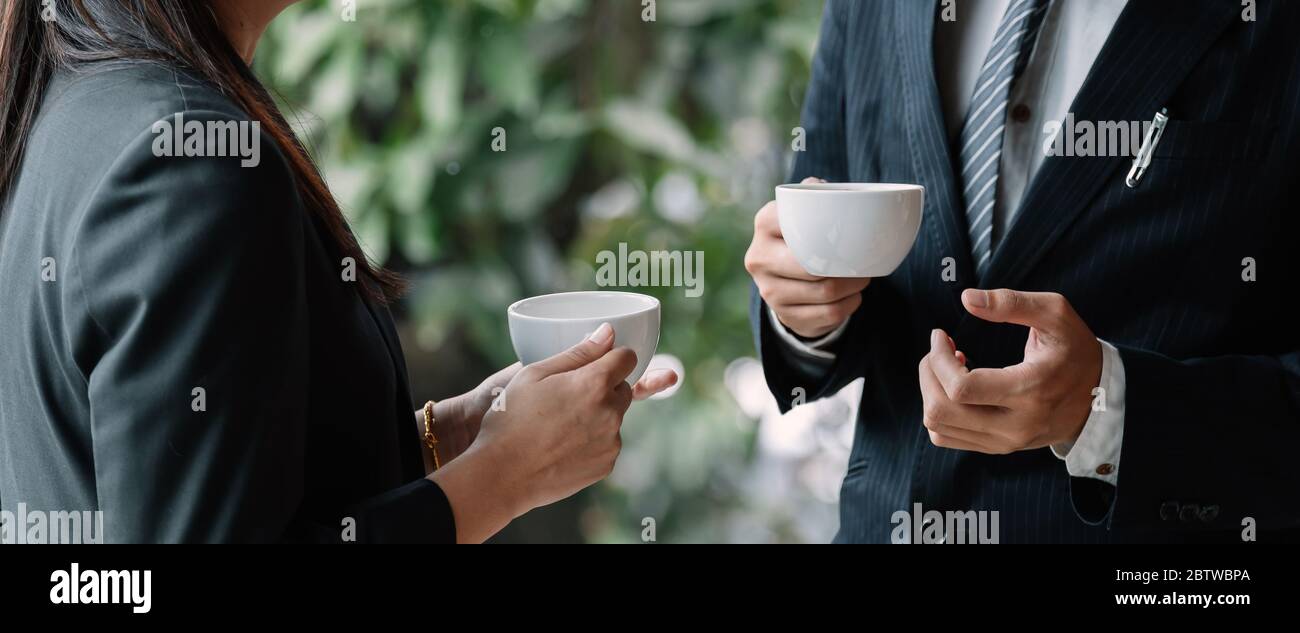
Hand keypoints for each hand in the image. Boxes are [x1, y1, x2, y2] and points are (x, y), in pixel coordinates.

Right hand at [431, 323, 675, 541]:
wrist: (502, 475)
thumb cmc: (510, 419)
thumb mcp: (535, 374)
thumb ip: (578, 352)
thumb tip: (607, 333)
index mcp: (594, 383)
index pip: (627, 358)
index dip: (611, 357)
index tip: (596, 364)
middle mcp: (610, 412)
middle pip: (622, 388)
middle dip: (603, 388)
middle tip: (567, 397)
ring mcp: (611, 441)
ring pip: (614, 417)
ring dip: (597, 415)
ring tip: (559, 425)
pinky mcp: (606, 464)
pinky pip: (606, 443)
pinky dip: (592, 441)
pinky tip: (562, 445)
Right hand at [744, 177, 870, 337]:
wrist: (784, 281)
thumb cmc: (802, 237)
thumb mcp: (803, 212)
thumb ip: (813, 195)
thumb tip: (820, 187)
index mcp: (764, 223)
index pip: (795, 222)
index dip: (827, 230)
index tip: (846, 233)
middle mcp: (759, 257)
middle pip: (812, 264)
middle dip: (845, 266)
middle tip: (862, 262)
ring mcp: (768, 291)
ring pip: (825, 291)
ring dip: (853, 286)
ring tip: (862, 278)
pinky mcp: (784, 316)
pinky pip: (828, 314)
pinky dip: (849, 305)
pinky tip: (853, 296)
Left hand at [918, 289, 1102, 453]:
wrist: (1101, 396)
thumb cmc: (1074, 349)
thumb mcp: (1055, 314)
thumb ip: (1012, 303)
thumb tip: (966, 299)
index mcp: (1030, 390)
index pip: (961, 388)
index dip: (938, 359)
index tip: (940, 335)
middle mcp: (1016, 425)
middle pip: (942, 410)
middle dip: (928, 373)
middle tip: (938, 349)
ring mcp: (1005, 442)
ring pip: (939, 427)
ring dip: (930, 392)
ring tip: (946, 367)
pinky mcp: (997, 447)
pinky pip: (947, 437)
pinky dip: (939, 411)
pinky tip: (954, 388)